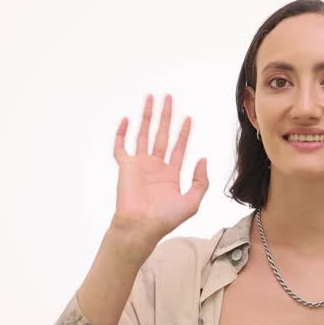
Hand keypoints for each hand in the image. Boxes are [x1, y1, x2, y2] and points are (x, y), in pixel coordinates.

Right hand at [108, 93, 208, 244]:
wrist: (141, 227)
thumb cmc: (165, 219)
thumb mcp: (192, 202)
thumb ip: (201, 181)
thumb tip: (203, 159)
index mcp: (171, 174)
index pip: (178, 147)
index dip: (184, 133)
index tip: (188, 118)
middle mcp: (155, 167)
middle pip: (161, 134)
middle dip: (165, 116)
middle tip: (168, 97)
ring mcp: (140, 165)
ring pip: (143, 134)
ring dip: (146, 116)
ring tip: (150, 98)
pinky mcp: (125, 167)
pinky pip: (121, 147)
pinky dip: (121, 134)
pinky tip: (126, 120)